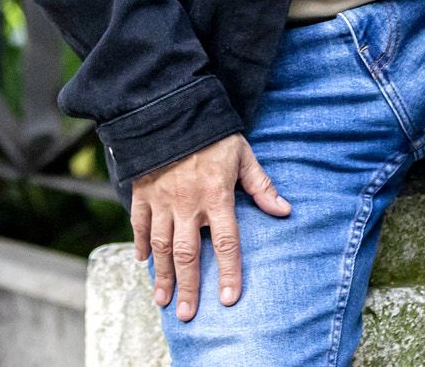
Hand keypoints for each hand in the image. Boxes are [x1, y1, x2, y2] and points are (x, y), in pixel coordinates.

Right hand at [131, 133, 290, 320]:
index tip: (227, 299)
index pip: (225, 242)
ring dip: (162, 275)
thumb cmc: (212, 132)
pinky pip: (140, 224)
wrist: (170, 109)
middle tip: (187, 314)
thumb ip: (261, 185)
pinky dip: (141, 244)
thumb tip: (284, 210)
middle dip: (188, 287)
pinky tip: (143, 261)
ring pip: (161, 246)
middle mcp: (187, 203)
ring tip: (163, 300)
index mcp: (216, 195)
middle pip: (187, 254)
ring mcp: (162, 199)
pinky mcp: (143, 192)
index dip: (228, 272)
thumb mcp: (242, 154)